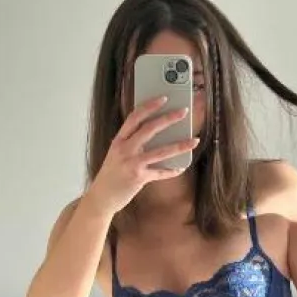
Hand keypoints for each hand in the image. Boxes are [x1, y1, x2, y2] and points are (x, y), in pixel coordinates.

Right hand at [88, 95, 199, 215]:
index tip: (163, 98)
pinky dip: (172, 170)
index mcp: (118, 141)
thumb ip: (131, 144)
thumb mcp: (116, 155)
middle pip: (149, 129)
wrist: (101, 198)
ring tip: (195, 140)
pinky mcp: (139, 178)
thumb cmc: (111, 175)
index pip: (134, 117)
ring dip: (180, 145)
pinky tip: (181, 167)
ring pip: (160, 151)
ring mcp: (132, 164)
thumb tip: (156, 135)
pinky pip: (160, 172)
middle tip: (184, 112)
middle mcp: (124, 150)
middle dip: (169, 118)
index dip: (149, 106)